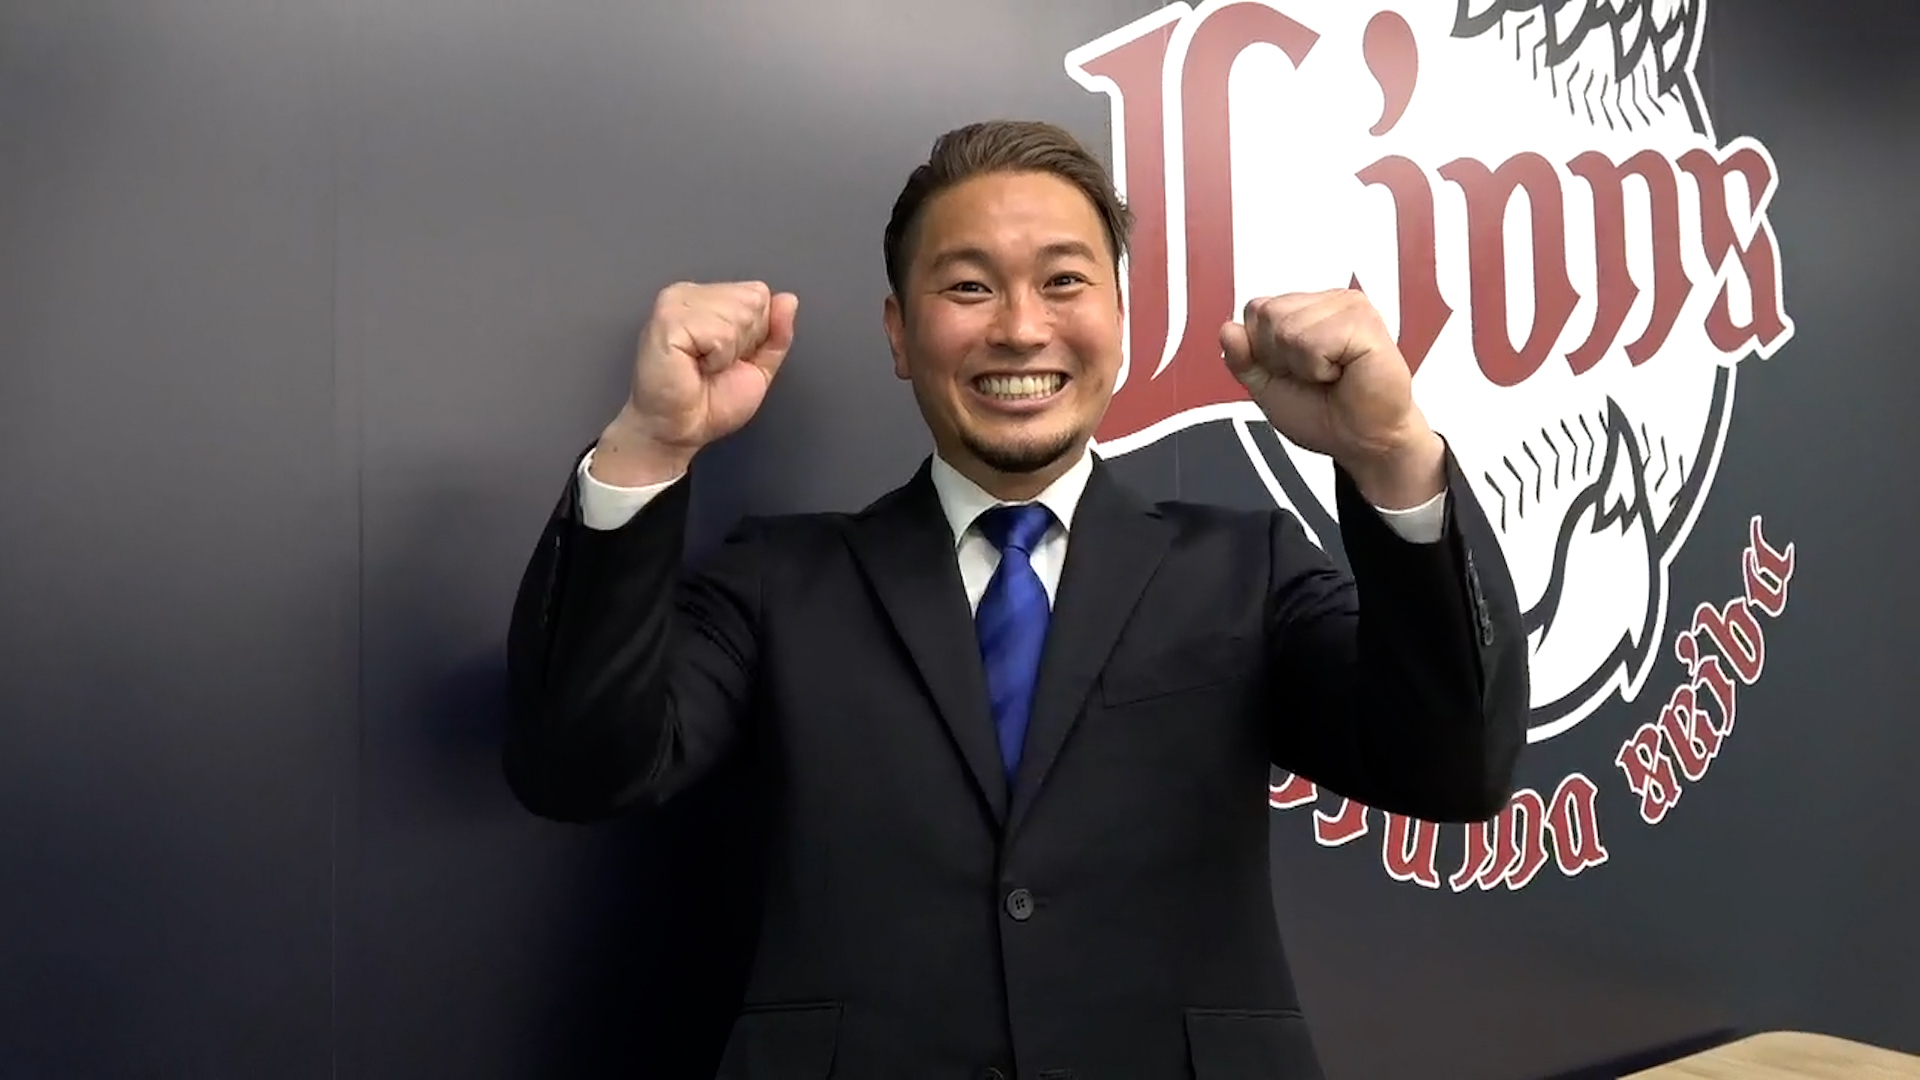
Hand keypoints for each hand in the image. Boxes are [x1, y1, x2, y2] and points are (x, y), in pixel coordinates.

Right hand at [596, 281, 797, 483]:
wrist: (680, 431)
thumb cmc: (708, 403)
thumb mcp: (758, 366)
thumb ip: (776, 334)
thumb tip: (788, 300)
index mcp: (708, 299)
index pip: (759, 294)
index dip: (756, 333)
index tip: (729, 358)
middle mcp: (690, 295)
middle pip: (752, 300)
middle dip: (744, 342)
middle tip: (715, 365)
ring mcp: (676, 303)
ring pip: (739, 314)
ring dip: (728, 352)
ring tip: (704, 366)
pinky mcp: (668, 320)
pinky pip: (720, 333)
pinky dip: (716, 358)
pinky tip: (695, 366)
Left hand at [1220, 288, 1443, 507]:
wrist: (1363, 442)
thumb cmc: (1325, 415)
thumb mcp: (1266, 387)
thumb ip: (1242, 359)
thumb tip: (1228, 329)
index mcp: (1304, 310)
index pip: (1255, 310)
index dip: (1263, 352)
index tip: (1293, 372)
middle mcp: (1326, 302)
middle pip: (1266, 313)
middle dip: (1279, 357)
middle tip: (1314, 376)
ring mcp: (1346, 306)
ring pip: (1286, 326)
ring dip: (1302, 365)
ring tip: (1331, 375)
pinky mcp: (1364, 320)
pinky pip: (1312, 341)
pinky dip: (1320, 368)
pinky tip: (1343, 372)